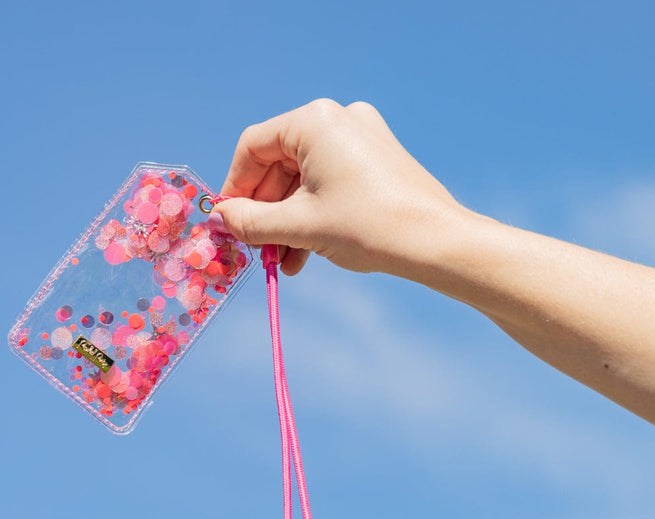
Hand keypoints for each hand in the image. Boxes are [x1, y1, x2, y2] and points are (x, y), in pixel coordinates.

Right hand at [215, 98, 465, 277]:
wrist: (433, 241)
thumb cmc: (366, 227)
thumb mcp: (298, 227)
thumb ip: (251, 223)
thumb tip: (220, 220)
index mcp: (315, 121)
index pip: (254, 147)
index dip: (235, 188)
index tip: (229, 223)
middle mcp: (338, 119)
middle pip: (280, 165)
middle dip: (265, 212)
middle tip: (256, 250)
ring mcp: (362, 137)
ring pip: (305, 180)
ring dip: (288, 222)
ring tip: (283, 263)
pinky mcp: (377, 160)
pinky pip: (330, 184)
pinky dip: (314, 215)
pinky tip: (307, 253)